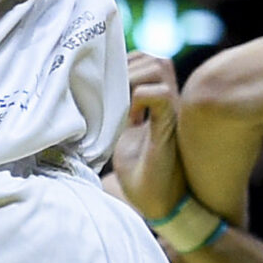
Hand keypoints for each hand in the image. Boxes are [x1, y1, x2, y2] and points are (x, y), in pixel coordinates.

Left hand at [112, 49, 190, 222]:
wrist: (157, 204)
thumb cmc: (139, 171)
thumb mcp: (120, 132)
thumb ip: (117, 108)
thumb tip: (90, 88)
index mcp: (156, 100)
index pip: (146, 58)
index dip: (125, 62)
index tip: (107, 85)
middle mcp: (168, 101)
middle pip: (153, 58)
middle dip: (126, 68)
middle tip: (112, 96)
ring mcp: (172, 112)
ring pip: (158, 67)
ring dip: (132, 79)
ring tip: (123, 106)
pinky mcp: (170, 127)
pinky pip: (160, 94)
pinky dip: (140, 97)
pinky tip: (132, 119)